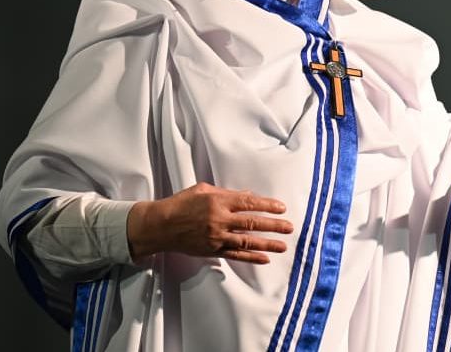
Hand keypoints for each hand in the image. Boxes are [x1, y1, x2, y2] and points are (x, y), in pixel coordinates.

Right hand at [126, 182, 292, 263]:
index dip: (267, 205)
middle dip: (273, 225)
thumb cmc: (181, 203)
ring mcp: (216, 237)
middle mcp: (219, 219)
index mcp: (218, 201)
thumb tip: (248, 196)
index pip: (248, 203)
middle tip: (289, 227)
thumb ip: (227, 193)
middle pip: (252, 222)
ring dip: (267, 244)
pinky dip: (250, 258)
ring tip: (283, 246)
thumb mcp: (203, 190)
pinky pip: (235, 255)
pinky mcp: (212, 250)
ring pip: (246, 241)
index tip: (281, 208)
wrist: (161, 226)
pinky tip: (264, 259)